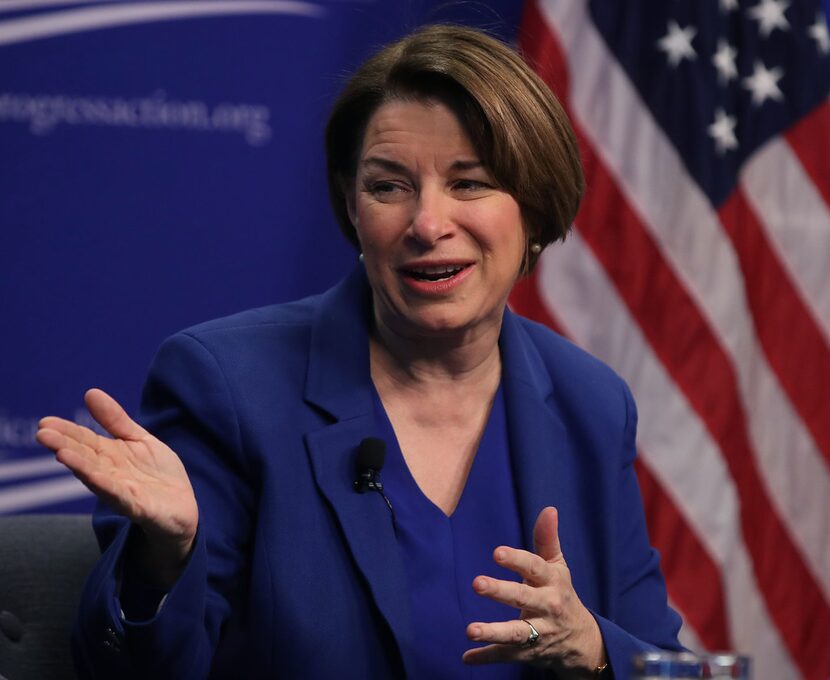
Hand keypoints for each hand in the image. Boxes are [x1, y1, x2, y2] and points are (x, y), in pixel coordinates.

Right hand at [36, 388, 198, 583]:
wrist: (182, 509)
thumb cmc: (157, 474)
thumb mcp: (139, 439)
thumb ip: (116, 420)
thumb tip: (90, 392)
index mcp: (110, 456)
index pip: (84, 441)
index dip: (66, 431)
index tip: (44, 422)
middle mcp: (110, 474)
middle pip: (85, 458)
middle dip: (64, 446)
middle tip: (42, 434)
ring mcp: (123, 492)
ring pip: (98, 478)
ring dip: (80, 467)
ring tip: (62, 454)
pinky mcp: (140, 508)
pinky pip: (123, 497)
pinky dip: (109, 488)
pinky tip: (98, 477)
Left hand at [462, 507, 605, 676]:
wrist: (582, 641)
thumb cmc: (561, 593)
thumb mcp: (557, 567)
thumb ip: (547, 539)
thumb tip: (548, 509)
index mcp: (551, 582)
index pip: (534, 568)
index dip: (516, 560)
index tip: (496, 552)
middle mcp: (547, 607)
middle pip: (523, 599)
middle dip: (501, 592)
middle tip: (477, 583)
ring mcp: (538, 632)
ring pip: (516, 633)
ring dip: (493, 632)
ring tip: (470, 630)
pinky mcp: (528, 652)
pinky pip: (506, 655)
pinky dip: (487, 657)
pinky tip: (467, 657)